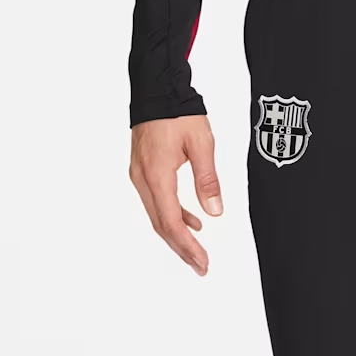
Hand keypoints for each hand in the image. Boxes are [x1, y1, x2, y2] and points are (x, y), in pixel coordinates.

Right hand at [129, 115, 222, 274]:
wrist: (156, 88)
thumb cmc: (177, 112)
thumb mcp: (201, 143)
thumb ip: (208, 180)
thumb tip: (215, 212)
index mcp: (156, 175)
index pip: (171, 222)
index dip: (187, 246)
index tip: (202, 261)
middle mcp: (143, 179)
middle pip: (161, 225)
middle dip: (182, 249)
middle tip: (200, 266)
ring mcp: (140, 175)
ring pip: (158, 216)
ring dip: (177, 236)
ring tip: (197, 252)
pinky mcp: (142, 170)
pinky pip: (158, 202)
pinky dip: (174, 216)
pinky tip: (193, 222)